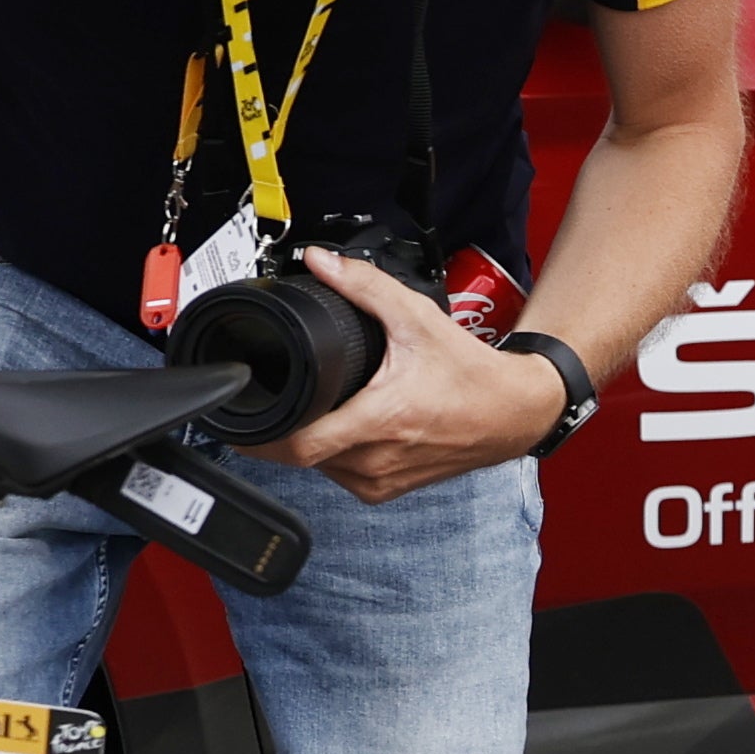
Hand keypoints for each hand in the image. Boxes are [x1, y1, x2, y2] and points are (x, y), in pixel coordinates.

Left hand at [263, 246, 564, 504]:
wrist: (514, 414)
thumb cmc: (473, 376)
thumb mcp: (416, 319)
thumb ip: (364, 286)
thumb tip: (320, 263)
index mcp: (379, 422)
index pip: (298, 446)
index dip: (260, 435)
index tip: (240, 415)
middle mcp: (376, 461)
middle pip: (299, 456)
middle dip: (281, 428)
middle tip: (273, 396)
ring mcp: (381, 482)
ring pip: (317, 469)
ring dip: (307, 441)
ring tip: (312, 407)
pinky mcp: (387, 491)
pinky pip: (340, 476)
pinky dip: (331, 454)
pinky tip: (339, 427)